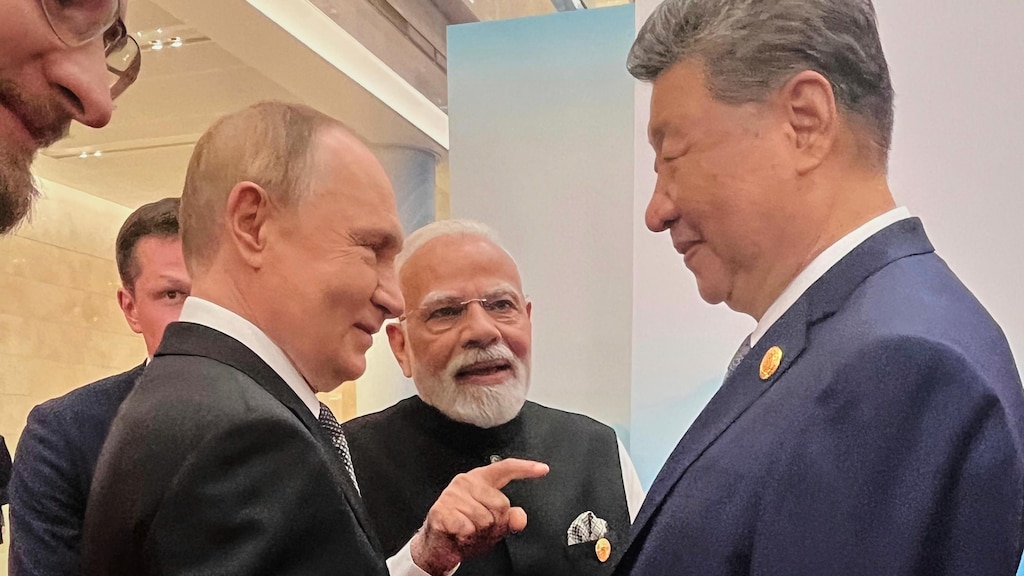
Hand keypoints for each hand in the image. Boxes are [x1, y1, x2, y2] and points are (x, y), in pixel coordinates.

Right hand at [410, 458, 548, 575]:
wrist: (439, 544)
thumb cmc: (465, 528)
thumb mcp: (494, 525)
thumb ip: (510, 519)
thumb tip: (520, 518)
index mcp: (481, 480)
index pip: (505, 469)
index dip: (525, 469)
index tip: (542, 469)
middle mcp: (466, 482)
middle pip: (500, 503)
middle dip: (495, 522)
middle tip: (480, 526)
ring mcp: (452, 493)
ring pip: (484, 518)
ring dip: (479, 531)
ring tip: (469, 529)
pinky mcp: (441, 508)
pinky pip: (467, 526)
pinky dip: (466, 535)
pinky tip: (459, 532)